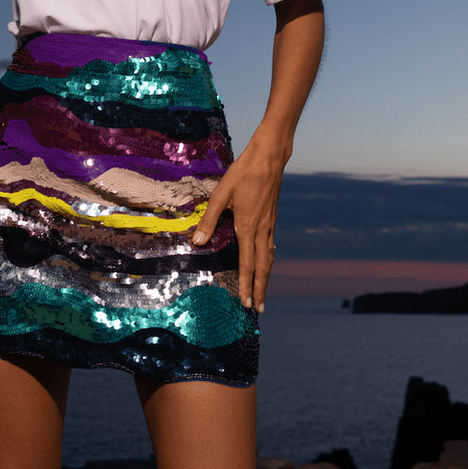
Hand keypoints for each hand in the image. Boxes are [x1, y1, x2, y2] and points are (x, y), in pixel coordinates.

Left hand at [190, 140, 283, 311]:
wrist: (269, 159)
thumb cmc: (243, 174)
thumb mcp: (220, 194)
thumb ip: (209, 219)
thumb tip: (197, 242)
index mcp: (248, 227)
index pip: (247, 264)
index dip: (246, 285)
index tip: (246, 303)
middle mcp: (261, 230)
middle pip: (262, 267)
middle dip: (260, 289)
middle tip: (259, 309)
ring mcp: (269, 225)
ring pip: (269, 258)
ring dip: (265, 278)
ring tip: (263, 293)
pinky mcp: (272, 219)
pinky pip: (271, 246)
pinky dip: (268, 261)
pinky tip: (266, 261)